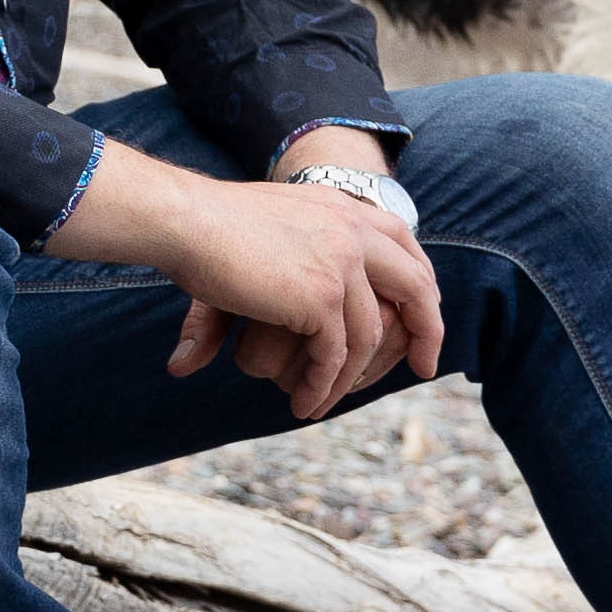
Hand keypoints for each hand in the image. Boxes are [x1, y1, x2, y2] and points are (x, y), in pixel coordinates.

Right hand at [48, 139, 441, 421]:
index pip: (404, 244)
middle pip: (414, 286)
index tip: (421, 318)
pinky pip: (335, 355)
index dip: (419, 283)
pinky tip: (305, 402)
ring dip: (350, 378)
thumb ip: (280, 277)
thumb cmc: (205, 227)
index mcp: (342, 208)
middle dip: (427, 329)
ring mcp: (343, 263)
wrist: (184, 220)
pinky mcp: (323, 296)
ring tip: (324, 403)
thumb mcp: (260, 244)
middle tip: (424, 366)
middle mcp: (353, 231)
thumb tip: (273, 309)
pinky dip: (323, 385)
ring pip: (367, 336)